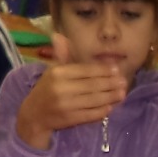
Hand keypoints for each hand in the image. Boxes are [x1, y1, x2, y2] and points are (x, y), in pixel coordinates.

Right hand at [15, 34, 127, 148]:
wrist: (33, 115)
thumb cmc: (46, 90)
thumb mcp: (51, 70)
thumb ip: (61, 56)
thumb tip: (60, 36)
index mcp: (58, 73)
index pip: (85, 70)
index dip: (103, 70)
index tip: (116, 69)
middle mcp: (62, 88)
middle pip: (92, 85)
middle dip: (110, 83)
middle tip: (124, 82)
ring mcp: (66, 105)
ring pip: (94, 100)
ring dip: (110, 97)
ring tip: (122, 94)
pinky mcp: (70, 119)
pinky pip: (90, 115)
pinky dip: (102, 111)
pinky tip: (111, 107)